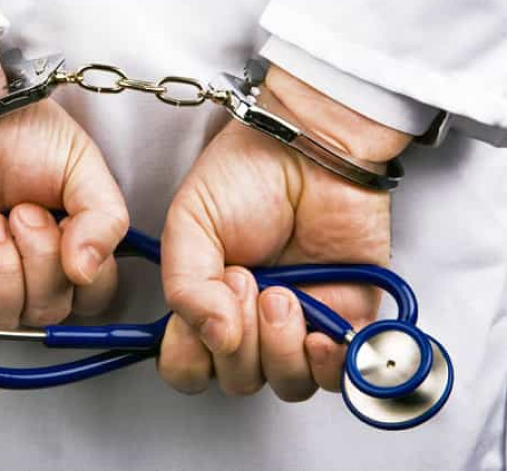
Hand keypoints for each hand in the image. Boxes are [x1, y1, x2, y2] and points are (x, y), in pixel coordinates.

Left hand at [0, 42, 127, 327]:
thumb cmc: (18, 130)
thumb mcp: (83, 167)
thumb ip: (105, 220)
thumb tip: (87, 271)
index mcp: (66, 248)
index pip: (91, 298)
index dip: (86, 277)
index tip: (66, 227)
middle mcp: (26, 271)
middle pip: (47, 314)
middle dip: (38, 262)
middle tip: (21, 213)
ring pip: (4, 321)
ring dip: (0, 271)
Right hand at [158, 65, 410, 397]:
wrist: (311, 146)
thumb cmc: (246, 175)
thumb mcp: (189, 223)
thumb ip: (185, 286)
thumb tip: (215, 338)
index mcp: (206, 303)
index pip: (188, 366)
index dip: (192, 355)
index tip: (205, 309)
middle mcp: (249, 322)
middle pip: (236, 380)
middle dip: (239, 343)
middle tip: (245, 281)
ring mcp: (298, 325)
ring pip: (285, 383)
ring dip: (280, 347)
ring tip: (283, 294)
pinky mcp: (346, 319)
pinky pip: (339, 374)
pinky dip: (330, 365)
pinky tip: (321, 335)